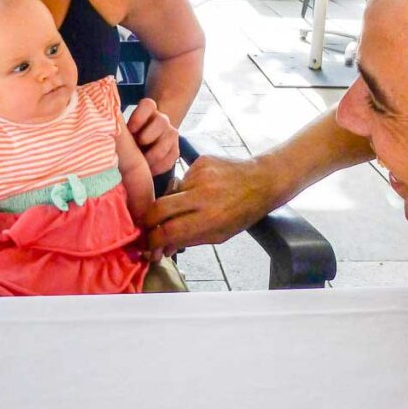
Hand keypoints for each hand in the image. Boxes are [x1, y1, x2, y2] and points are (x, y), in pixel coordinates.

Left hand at [126, 98, 178, 175]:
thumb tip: (111, 135)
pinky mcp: (175, 150)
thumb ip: (120, 132)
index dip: (140, 116)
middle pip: (162, 121)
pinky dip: (160, 166)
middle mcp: (161, 119)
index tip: (130, 130)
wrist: (140, 151)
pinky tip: (150, 170)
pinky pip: (173, 156)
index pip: (148, 104)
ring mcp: (170, 133)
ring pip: (170, 137)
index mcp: (146, 111)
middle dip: (149, 136)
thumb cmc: (126, 141)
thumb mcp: (122, 134)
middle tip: (137, 148)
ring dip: (155, 154)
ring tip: (143, 164)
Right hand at [143, 155, 272, 253]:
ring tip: (189, 206)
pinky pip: (182, 179)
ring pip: (170, 192)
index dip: (153, 240)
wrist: (261, 180)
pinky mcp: (200, 161)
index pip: (170, 231)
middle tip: (146, 226)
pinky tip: (200, 190)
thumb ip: (189, 240)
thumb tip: (163, 247)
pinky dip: (185, 188)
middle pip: (160, 208)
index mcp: (210, 218)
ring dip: (172, 203)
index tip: (147, 245)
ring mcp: (200, 175)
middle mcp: (203, 195)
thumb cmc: (242, 212)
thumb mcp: (219, 235)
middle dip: (148, 220)